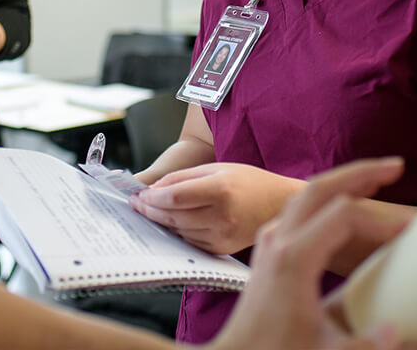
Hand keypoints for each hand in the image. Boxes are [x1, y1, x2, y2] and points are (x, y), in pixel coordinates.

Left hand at [130, 163, 303, 254]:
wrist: (278, 204)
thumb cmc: (248, 181)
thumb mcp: (216, 168)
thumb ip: (184, 177)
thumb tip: (154, 190)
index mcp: (220, 190)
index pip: (174, 197)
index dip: (152, 198)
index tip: (138, 195)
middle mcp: (222, 216)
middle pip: (173, 216)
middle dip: (151, 210)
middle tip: (137, 204)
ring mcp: (222, 236)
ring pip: (179, 230)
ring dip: (161, 222)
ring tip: (150, 211)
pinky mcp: (222, 249)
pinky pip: (191, 241)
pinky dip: (178, 231)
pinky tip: (172, 221)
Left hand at [209, 158, 416, 349]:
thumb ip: (366, 344)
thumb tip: (398, 330)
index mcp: (294, 259)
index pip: (344, 216)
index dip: (381, 220)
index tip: (410, 229)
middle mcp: (279, 240)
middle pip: (321, 188)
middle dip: (360, 173)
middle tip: (395, 166)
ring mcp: (271, 241)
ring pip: (307, 194)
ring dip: (342, 181)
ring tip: (376, 177)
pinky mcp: (270, 249)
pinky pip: (299, 209)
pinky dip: (327, 199)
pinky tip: (345, 205)